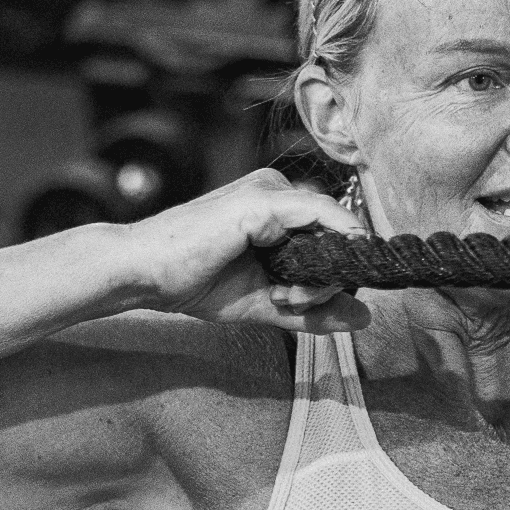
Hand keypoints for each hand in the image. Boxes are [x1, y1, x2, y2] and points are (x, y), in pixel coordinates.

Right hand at [122, 169, 370, 331]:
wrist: (145, 274)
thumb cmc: (194, 282)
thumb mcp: (267, 303)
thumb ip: (314, 309)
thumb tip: (364, 317)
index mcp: (277, 212)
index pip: (331, 235)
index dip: (332, 273)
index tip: (306, 302)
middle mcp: (277, 193)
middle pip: (336, 232)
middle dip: (327, 277)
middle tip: (291, 302)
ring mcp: (270, 192)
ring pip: (331, 228)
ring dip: (322, 274)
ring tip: (286, 296)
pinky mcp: (262, 200)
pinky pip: (320, 215)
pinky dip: (324, 251)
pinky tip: (304, 278)